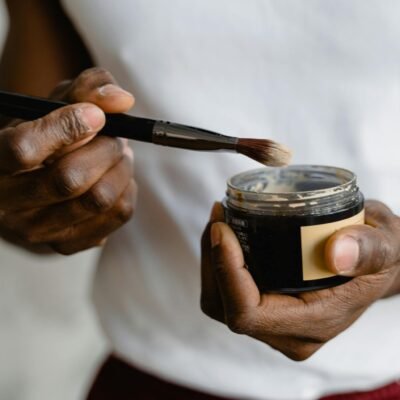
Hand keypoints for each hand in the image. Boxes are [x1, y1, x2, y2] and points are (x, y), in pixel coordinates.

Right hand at [0, 67, 136, 253]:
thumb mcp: (57, 103)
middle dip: (106, 149)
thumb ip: (87, 89)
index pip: (23, 150)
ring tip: (118, 155)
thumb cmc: (48, 135)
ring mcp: (37, 230)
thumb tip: (121, 101)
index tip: (96, 116)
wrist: (36, 182)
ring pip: (99, 199)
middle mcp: (8, 204)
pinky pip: (118, 213)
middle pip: (70, 179)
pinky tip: (116, 178)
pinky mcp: (67, 244)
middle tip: (116, 137)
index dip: (66, 129)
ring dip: (121, 169)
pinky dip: (127, 188)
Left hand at [200, 200, 399, 360]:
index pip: (247, 313)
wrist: (375, 265)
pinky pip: (225, 292)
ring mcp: (273, 325)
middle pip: (223, 305)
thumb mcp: (388, 244)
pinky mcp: (265, 309)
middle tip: (219, 214)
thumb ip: (371, 248)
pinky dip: (218, 261)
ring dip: (210, 258)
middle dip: (212, 259)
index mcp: (313, 324)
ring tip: (220, 218)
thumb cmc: (380, 254)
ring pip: (218, 300)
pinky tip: (227, 233)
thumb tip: (336, 253)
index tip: (222, 228)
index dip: (226, 271)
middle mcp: (287, 334)